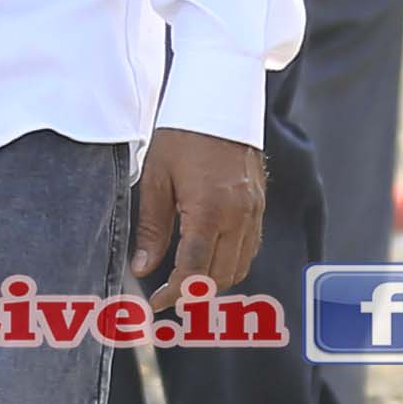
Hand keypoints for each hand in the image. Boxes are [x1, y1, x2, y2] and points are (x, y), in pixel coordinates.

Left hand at [131, 126, 265, 309]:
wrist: (218, 100)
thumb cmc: (182, 135)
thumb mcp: (156, 179)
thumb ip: (152, 228)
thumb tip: (143, 268)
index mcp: (208, 210)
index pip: (194, 271)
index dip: (174, 293)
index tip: (156, 302)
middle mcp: (237, 215)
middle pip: (220, 276)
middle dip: (194, 292)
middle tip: (168, 296)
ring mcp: (253, 211)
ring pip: (240, 266)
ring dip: (214, 280)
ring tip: (188, 281)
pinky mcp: (259, 204)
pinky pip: (250, 247)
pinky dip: (232, 262)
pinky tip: (211, 258)